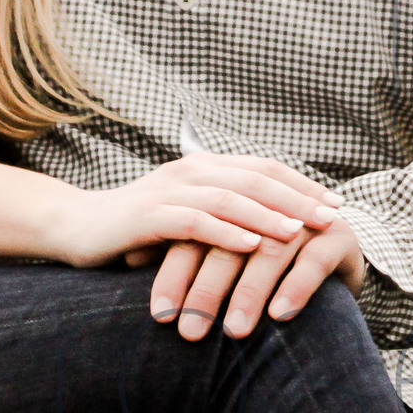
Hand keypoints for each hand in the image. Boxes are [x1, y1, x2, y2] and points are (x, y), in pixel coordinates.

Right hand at [0, 155, 317, 266]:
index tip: (336, 204)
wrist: (75, 228)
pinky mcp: (148, 215)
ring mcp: (169, 190)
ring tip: (300, 231)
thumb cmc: (138, 228)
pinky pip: (195, 222)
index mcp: (205, 167)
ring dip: (268, 215)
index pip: (265, 169)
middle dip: (298, 198)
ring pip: (230, 198)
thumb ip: (223, 215)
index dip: (303, 184)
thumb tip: (277, 232)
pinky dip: (226, 232)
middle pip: (256, 179)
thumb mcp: (187, 217)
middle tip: (332, 218)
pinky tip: (251, 246)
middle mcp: (192, 170)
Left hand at [151, 217, 365, 342]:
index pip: (197, 234)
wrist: (338, 256)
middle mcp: (270, 208)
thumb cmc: (269, 264)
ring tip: (234, 332)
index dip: (176, 273)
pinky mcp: (339, 235)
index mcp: (237, 205)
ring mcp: (306, 219)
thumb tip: (130, 256)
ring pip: (270, 251)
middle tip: (190, 331)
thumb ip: (188, 252)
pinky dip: (296, 286)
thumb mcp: (227, 255)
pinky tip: (279, 314)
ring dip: (250, 293)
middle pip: (229, 242)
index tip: (159, 315)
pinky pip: (315, 259)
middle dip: (207, 289)